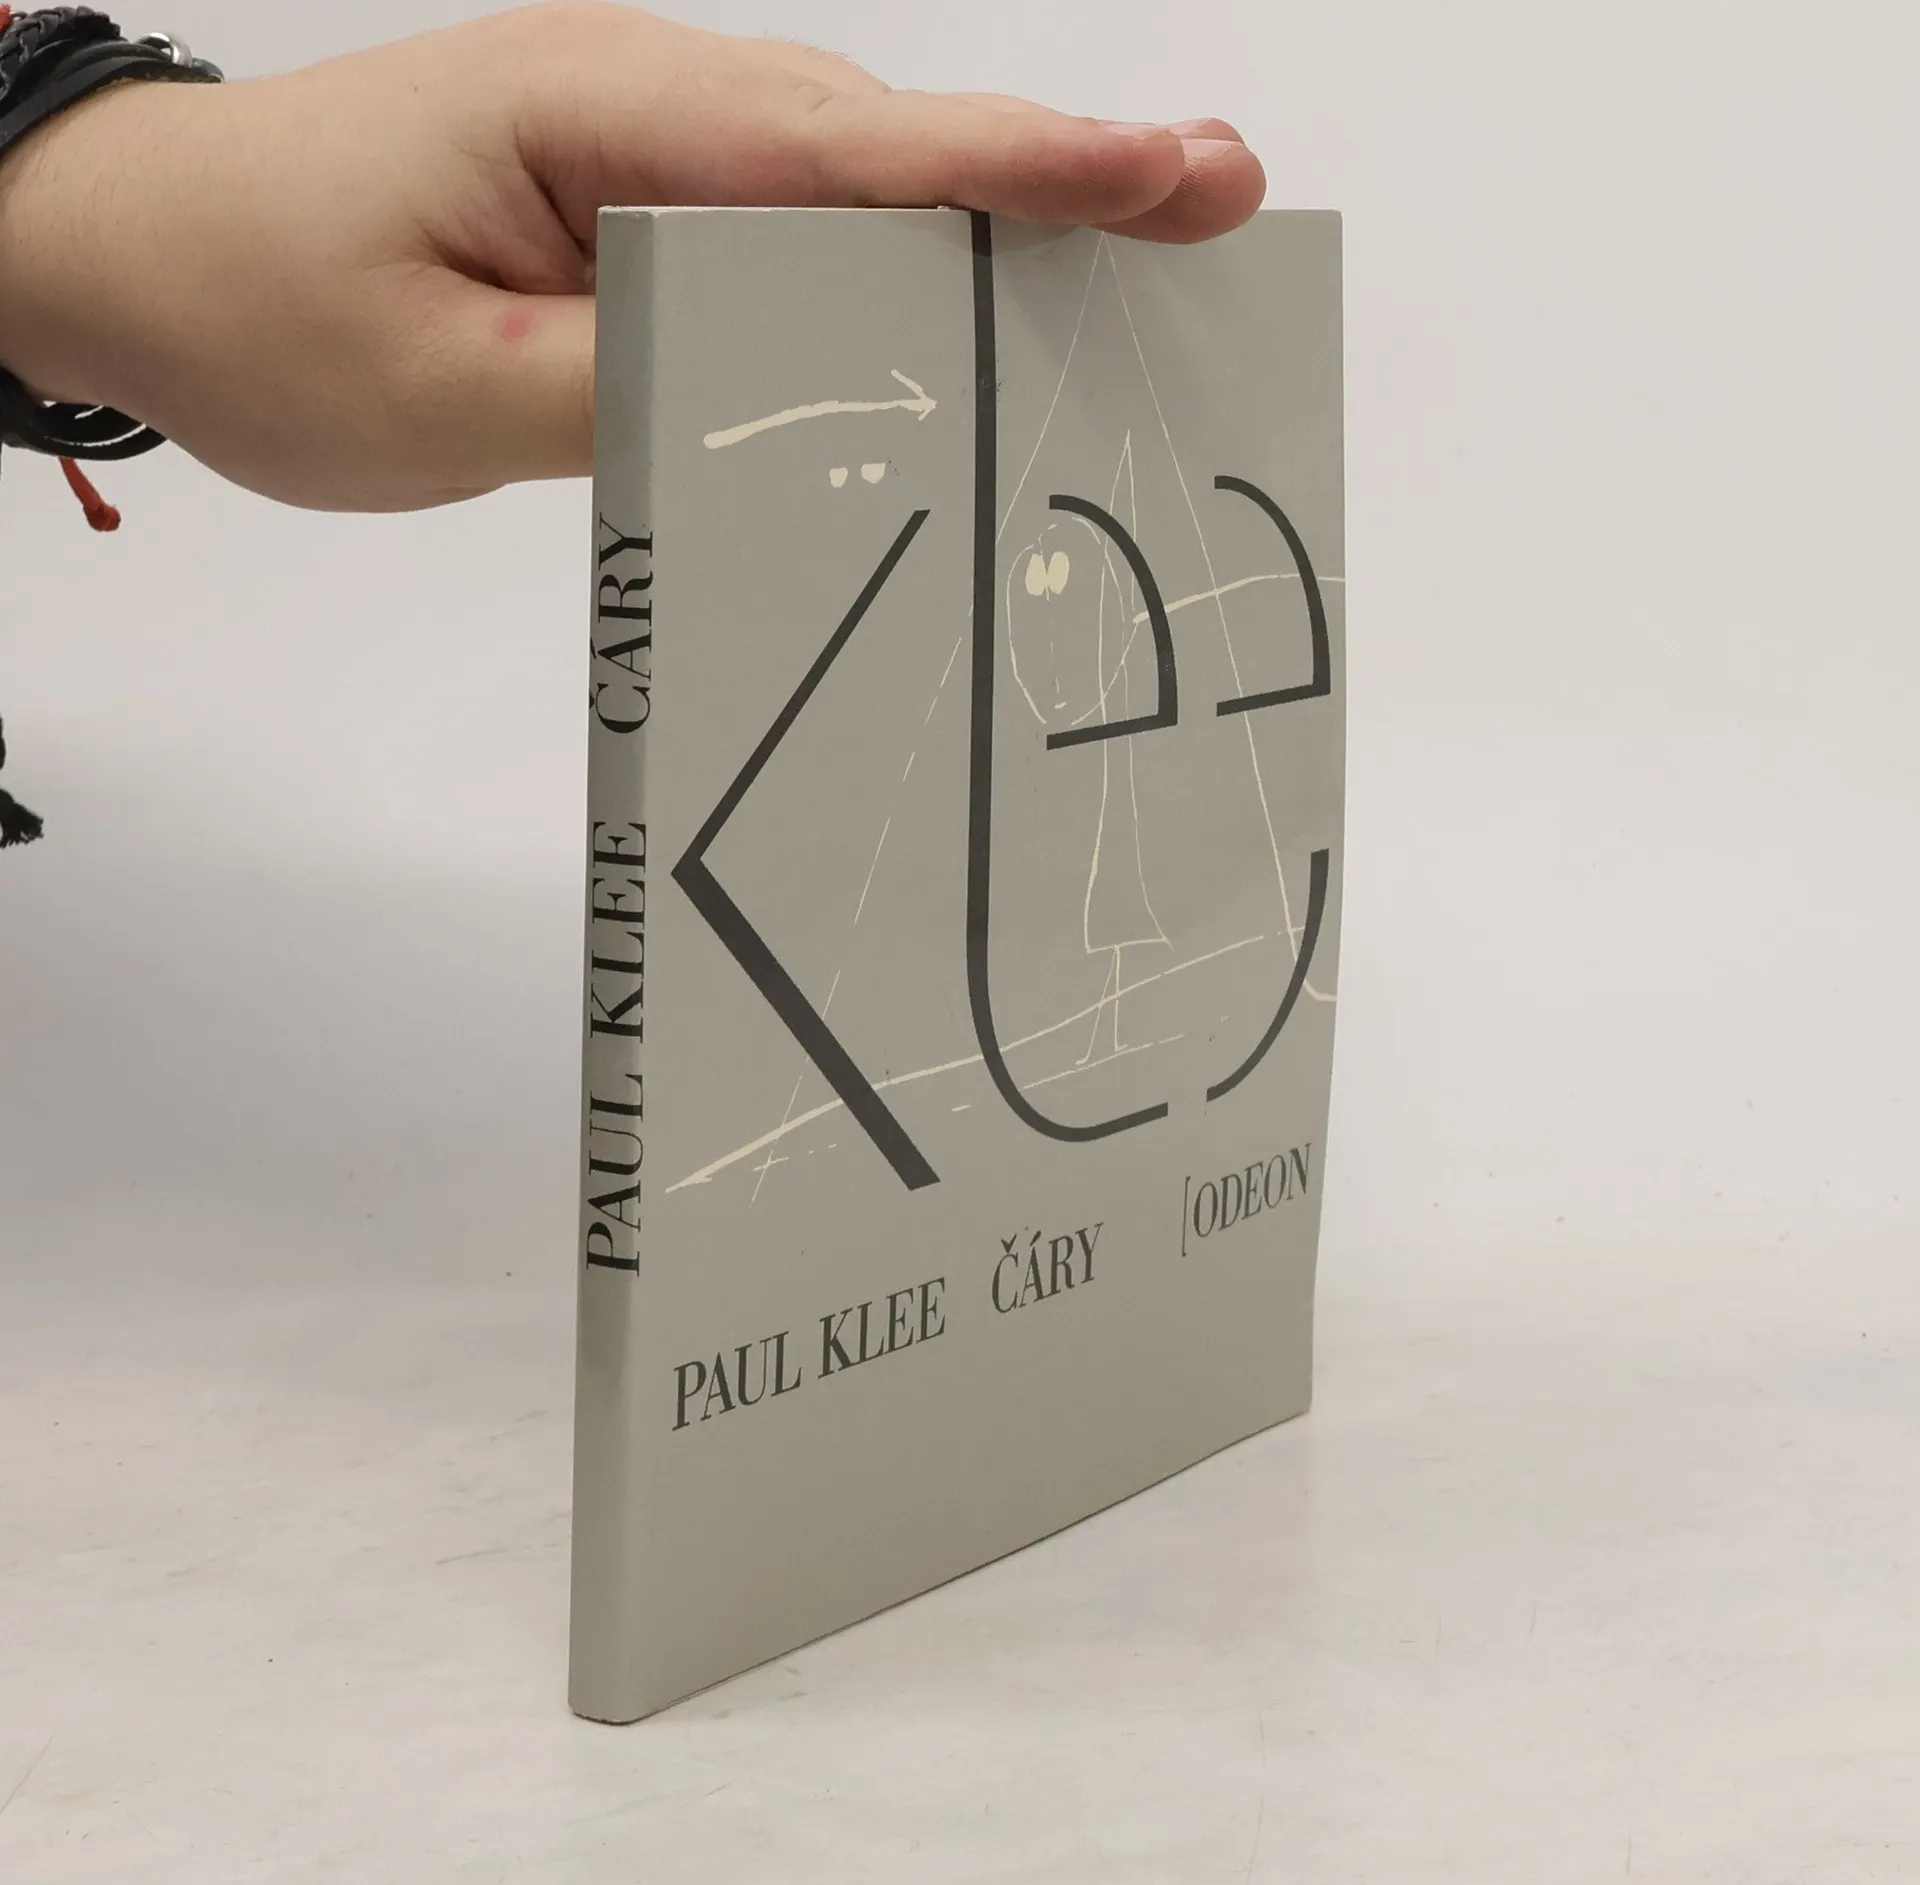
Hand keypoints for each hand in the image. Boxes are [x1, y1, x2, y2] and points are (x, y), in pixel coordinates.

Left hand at [0, 3, 1265, 511]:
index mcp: (600, 116)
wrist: (153, 253)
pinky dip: (901, 274)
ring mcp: (653, 150)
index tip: (1178, 173)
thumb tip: (809, 394)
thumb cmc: (268, 305)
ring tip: (1146, 272)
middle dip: (1061, 183)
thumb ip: (629, 386)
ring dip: (997, 228)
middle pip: (889, 151)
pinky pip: (801, 235)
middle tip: (1222, 220)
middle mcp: (649, 107)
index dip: (1027, 164)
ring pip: (858, 193)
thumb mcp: (440, 390)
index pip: (849, 149)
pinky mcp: (645, 205)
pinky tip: (970, 319)